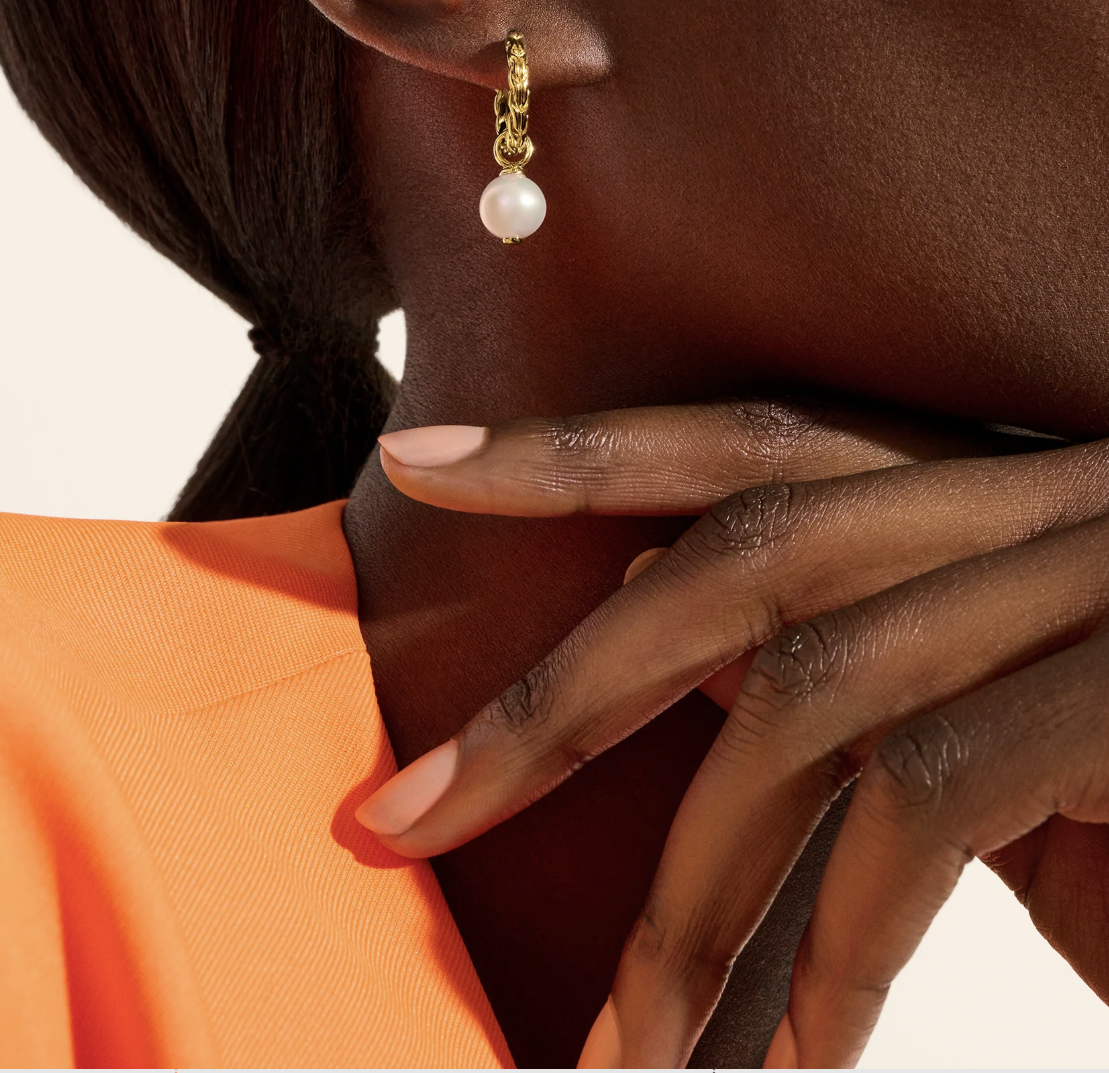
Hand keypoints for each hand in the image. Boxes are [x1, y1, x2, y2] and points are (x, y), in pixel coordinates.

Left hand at [355, 399, 1108, 1066]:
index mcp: (980, 480)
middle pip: (730, 566)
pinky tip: (790, 1071)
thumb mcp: (999, 697)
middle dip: (554, 700)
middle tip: (400, 818)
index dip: (570, 444)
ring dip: (685, 907)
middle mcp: (1033, 499)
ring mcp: (1095, 583)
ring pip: (807, 713)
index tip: (414, 460)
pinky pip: (927, 815)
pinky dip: (835, 962)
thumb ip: (852, 667)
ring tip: (602, 1062)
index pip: (736, 432)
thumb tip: (670, 671)